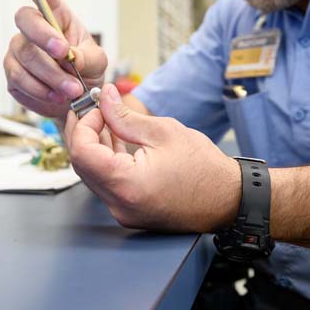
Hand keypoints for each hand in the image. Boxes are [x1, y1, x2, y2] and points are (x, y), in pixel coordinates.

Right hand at [4, 0, 107, 118]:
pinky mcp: (12, 74)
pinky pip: (19, 80)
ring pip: (25, 56)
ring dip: (50, 75)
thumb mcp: (97, 62)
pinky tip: (56, 96)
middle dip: (44, 37)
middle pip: (26, 20)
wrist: (75, 103)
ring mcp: (18, 50)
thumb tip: (71, 57)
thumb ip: (88, 57)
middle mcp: (33, 28)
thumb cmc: (86, 72)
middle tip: (65, 55)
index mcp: (56, 16)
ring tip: (72, 89)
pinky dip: (41, 91)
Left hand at [65, 84, 241, 231]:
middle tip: (96, 109)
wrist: (229, 200)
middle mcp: (119, 205)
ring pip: (93, 174)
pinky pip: (107, 184)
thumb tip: (103, 97)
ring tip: (109, 121)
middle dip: (85, 133)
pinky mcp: (130, 212)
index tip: (94, 107)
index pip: (81, 153)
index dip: (82, 125)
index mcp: (126, 185)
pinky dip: (107, 161)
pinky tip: (118, 141)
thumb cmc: (205, 169)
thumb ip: (124, 115)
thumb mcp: (163, 131)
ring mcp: (123, 212)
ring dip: (96, 146)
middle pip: (83, 165)